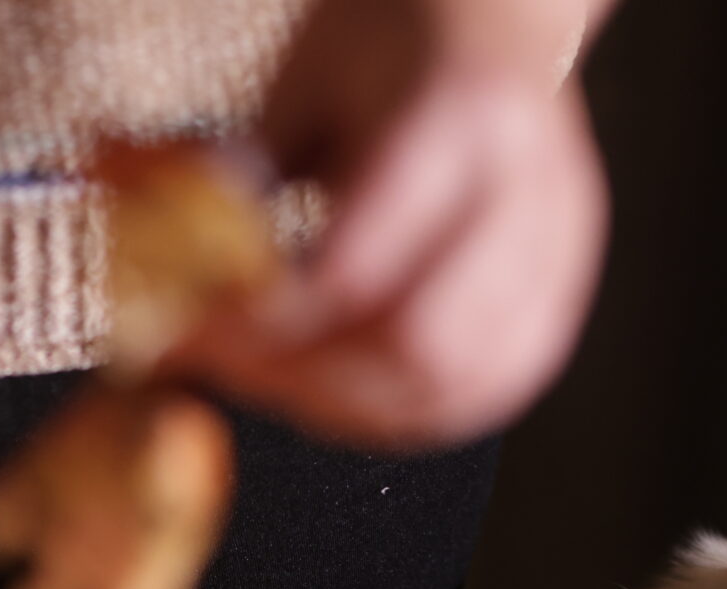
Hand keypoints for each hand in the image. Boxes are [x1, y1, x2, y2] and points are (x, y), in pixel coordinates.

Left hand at [170, 0, 611, 447]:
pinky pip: (487, 391)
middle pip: (417, 345)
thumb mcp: (298, 86)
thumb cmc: (386, 40)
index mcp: (460, 118)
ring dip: (351, 404)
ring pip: (455, 385)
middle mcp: (530, 190)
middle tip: (225, 365)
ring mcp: (560, 250)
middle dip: (305, 377)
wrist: (491, 11)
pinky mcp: (561, 294)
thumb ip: (241, 181)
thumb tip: (164, 280)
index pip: (356, 271)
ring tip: (274, 377)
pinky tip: (341, 391)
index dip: (263, 324)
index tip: (189, 335)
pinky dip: (406, 410)